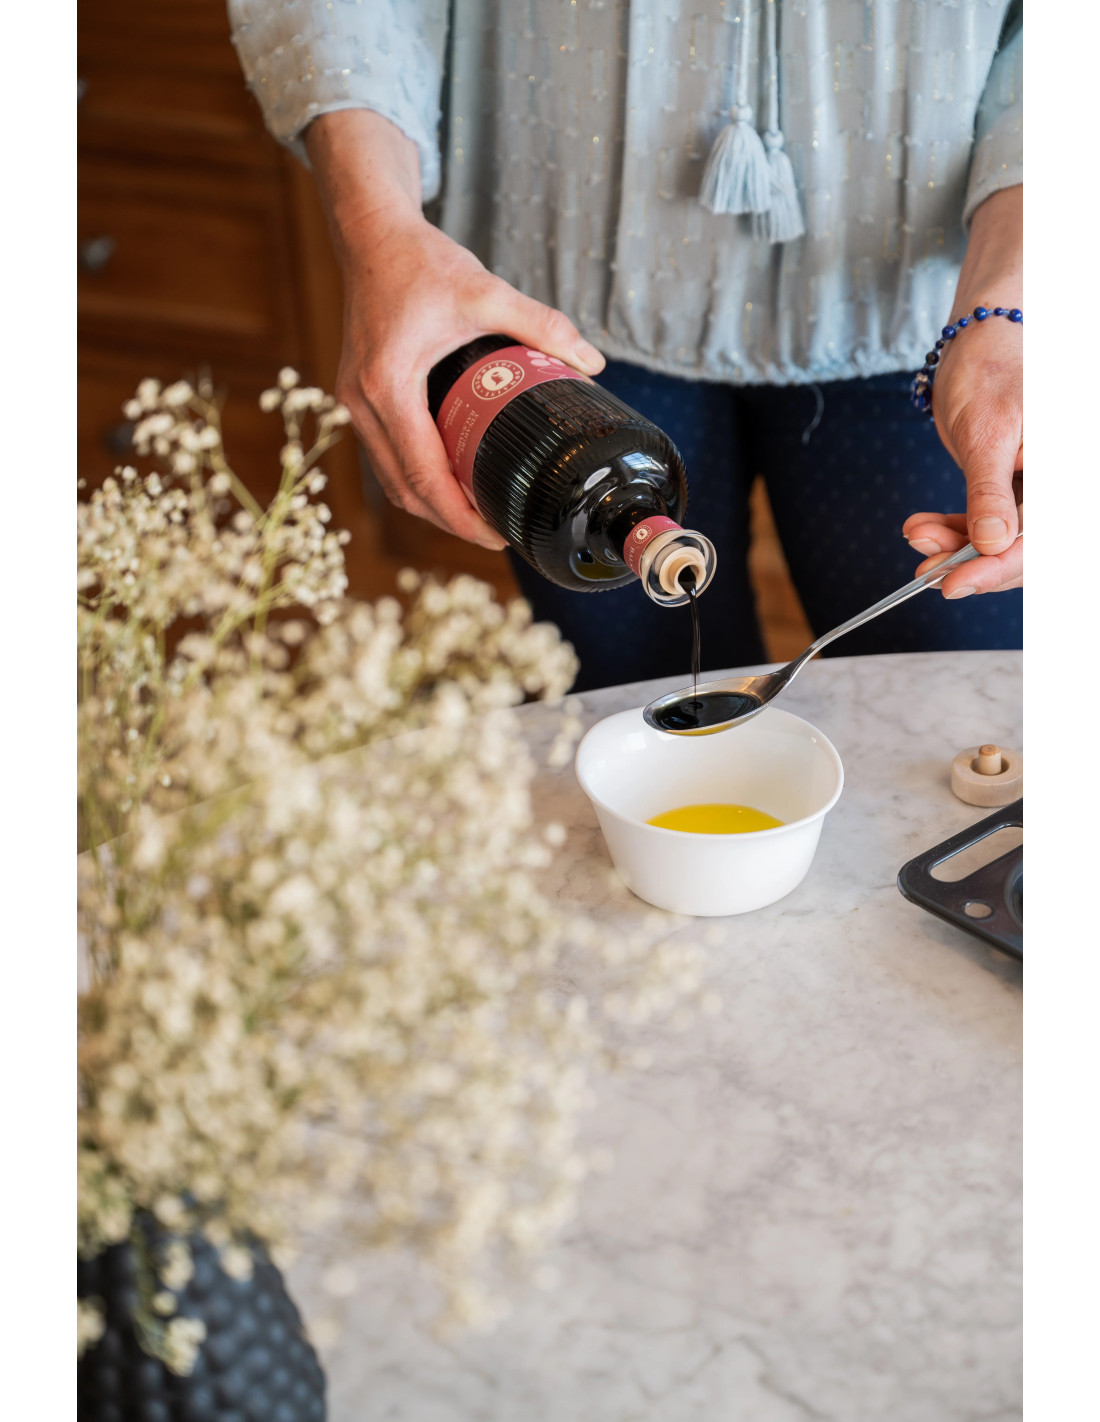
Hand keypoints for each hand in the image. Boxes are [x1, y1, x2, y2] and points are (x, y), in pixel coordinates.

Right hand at [306, 111, 604, 549]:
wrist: (370, 233)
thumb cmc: (418, 261)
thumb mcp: (485, 290)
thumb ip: (541, 324)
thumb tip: (593, 361)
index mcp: (388, 386)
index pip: (424, 474)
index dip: (460, 515)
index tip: (496, 534)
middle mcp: (361, 402)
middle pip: (405, 489)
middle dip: (449, 520)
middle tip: (497, 532)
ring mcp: (353, 403)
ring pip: (391, 479)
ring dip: (431, 503)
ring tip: (479, 513)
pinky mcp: (358, 398)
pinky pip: (387, 456)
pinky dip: (417, 477)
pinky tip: (453, 480)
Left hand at [902, 185, 1022, 597]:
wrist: (982, 341)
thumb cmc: (993, 367)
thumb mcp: (988, 431)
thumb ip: (991, 491)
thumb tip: (995, 543)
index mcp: (1068, 470)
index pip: (1042, 541)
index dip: (999, 569)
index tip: (953, 585)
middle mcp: (1059, 486)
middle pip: (1026, 550)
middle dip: (972, 563)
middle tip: (924, 569)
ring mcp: (1039, 492)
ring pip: (1004, 543)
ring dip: (957, 548)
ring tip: (916, 535)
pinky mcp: (1015, 493)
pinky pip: (989, 526)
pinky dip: (955, 532)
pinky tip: (922, 528)